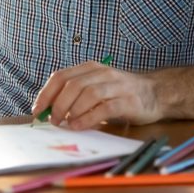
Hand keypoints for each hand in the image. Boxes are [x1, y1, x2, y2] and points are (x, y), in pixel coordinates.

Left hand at [31, 61, 161, 128]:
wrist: (155, 93)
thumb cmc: (120, 93)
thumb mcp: (96, 87)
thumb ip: (76, 95)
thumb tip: (49, 111)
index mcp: (90, 68)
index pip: (60, 76)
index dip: (46, 93)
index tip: (37, 110)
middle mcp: (102, 73)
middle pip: (72, 85)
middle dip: (57, 104)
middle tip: (53, 120)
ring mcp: (116, 86)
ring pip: (87, 94)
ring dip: (72, 110)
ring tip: (65, 124)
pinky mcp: (128, 100)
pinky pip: (104, 108)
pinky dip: (88, 118)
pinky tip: (79, 126)